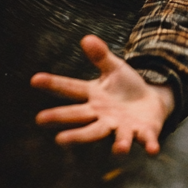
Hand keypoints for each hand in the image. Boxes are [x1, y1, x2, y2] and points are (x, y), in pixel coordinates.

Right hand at [31, 35, 173, 153]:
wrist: (150, 105)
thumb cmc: (126, 88)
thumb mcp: (114, 69)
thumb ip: (101, 56)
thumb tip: (86, 38)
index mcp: (94, 98)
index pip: (71, 89)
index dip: (53, 84)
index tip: (34, 79)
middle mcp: (103, 116)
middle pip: (83, 119)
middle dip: (66, 123)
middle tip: (42, 120)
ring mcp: (122, 127)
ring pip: (115, 136)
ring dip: (116, 143)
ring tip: (118, 150)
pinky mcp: (143, 133)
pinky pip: (146, 140)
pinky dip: (150, 145)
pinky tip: (153, 150)